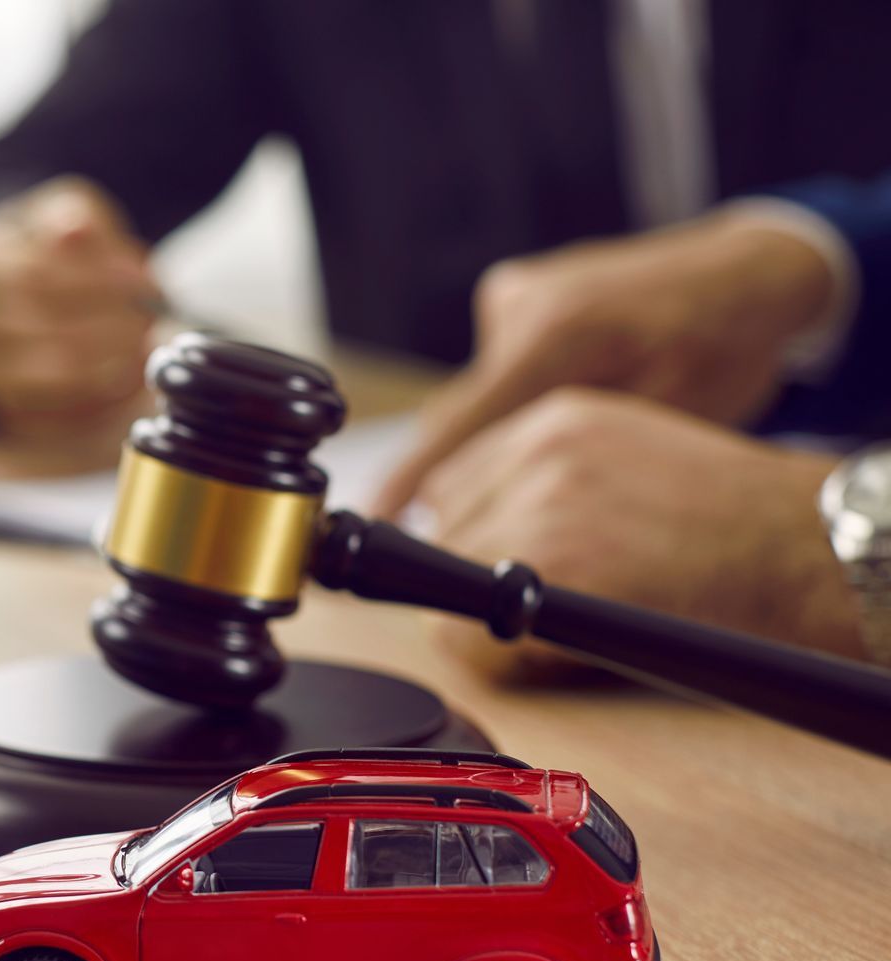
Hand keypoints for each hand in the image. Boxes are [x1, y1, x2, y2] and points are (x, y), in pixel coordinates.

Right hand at [0, 176, 158, 432]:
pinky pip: (48, 415)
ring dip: (101, 369)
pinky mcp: (2, 406)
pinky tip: (125, 383)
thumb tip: (75, 230)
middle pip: (36, 330)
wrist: (17, 283)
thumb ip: (75, 218)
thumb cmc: (49, 245)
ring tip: (143, 352)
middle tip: (149, 323)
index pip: (32, 274)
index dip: (94, 279)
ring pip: (40, 380)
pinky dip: (92, 404)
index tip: (144, 279)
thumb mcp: (64, 211)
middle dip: (103, 328)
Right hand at [374, 209, 840, 516]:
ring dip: (496, 438)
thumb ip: (569, 460)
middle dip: (459, 476)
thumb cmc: (721, 351)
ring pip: (476, 398)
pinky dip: (515, 401)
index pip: (457, 429)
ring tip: (546, 463)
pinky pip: (494, 370)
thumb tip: (498, 512)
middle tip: (469, 528)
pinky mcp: (512, 294)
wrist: (744, 272)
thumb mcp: (657, 421)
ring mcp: (510, 297)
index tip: (374, 522)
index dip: (409, 483)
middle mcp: (517, 309)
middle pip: (457, 419)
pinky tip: (566, 402)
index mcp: (555, 337)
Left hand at [417, 389, 863, 678]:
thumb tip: (462, 528)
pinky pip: (463, 631)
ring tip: (559, 622)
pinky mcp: (548, 568)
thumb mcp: (626, 458)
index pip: (449, 483)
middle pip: (440, 532)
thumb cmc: (729, 521)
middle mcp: (535, 453)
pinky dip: (494, 656)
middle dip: (472, 575)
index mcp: (552, 419)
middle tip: (541, 602)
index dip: (470, 535)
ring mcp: (538, 508)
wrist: (799, 550)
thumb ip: (545, 479)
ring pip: (443, 585)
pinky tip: (553, 647)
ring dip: (486, 618)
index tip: (491, 567)